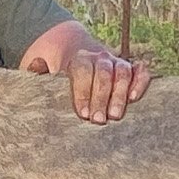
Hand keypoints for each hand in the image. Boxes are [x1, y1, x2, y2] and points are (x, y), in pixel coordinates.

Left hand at [27, 47, 150, 122]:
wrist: (85, 68)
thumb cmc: (67, 84)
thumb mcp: (50, 79)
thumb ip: (41, 72)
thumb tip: (37, 63)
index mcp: (79, 59)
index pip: (83, 70)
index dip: (83, 92)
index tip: (83, 114)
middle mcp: (100, 58)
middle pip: (104, 73)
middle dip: (101, 97)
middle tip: (98, 120)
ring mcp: (118, 63)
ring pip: (122, 72)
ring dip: (120, 94)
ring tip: (115, 115)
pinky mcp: (134, 70)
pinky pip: (141, 72)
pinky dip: (140, 82)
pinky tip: (134, 98)